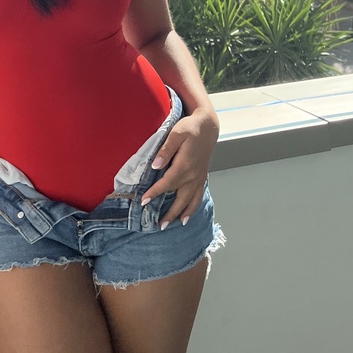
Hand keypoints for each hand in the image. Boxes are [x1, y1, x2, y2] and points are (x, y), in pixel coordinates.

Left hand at [140, 106, 218, 229]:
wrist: (208, 127)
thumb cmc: (190, 128)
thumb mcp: (176, 133)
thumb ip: (165, 150)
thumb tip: (156, 166)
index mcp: (184, 165)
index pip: (167, 184)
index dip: (155, 193)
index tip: (143, 202)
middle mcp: (193, 175)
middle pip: (179, 198)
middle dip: (169, 213)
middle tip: (158, 225)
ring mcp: (198, 177)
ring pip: (190, 201)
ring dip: (181, 214)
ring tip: (171, 224)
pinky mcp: (201, 177)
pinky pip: (197, 197)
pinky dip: (192, 208)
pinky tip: (186, 216)